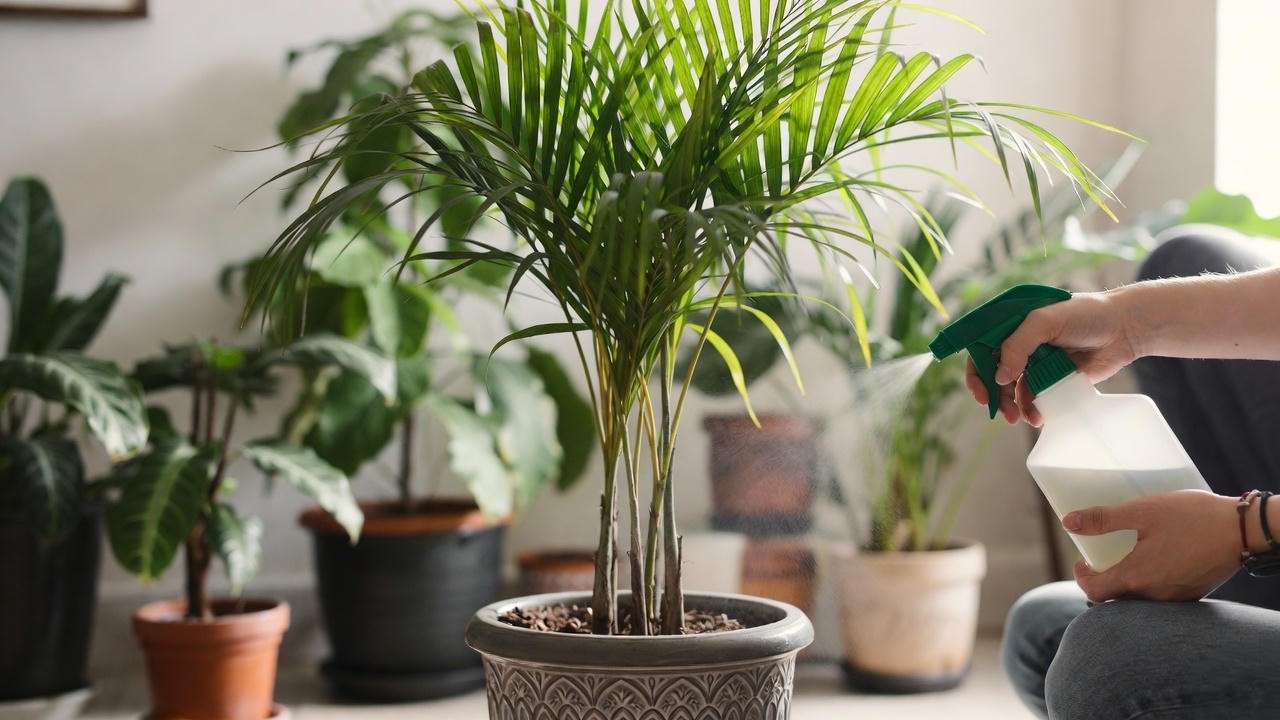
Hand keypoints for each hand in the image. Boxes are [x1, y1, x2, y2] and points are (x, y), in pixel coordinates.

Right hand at [964, 290, 1139, 424]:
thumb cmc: (1087, 314)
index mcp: (1013, 324)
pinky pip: (1034, 398)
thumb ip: (1018, 345)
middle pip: (993, 373)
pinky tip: (1037, 416)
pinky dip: (1032, 409)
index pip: (981, 347)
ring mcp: (1036, 363)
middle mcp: (1020, 344)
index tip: (983, 392)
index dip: (977, 371)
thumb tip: (998, 378)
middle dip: (994, 394)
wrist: (1126, 328)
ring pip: (1012, 389)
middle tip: (1000, 411)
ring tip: (1019, 418)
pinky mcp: (1053, 379)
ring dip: (1011, 405)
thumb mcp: (1046, 321)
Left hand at [1063, 490, 1240, 602]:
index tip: (1082, 562)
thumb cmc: (1192, 517)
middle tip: (1102, 559)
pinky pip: (1162, 596)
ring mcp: (1175, 598)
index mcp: (1137, 577)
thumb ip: (1104, 519)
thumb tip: (1069, 522)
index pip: (1095, 593)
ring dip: (1127, 583)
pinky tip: (1156, 561)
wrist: (1243, 530)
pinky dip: (1151, 583)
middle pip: (1116, 598)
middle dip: (1104, 580)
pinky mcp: (1192, 594)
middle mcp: (1155, 596)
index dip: (1083, 578)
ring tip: (1129, 557)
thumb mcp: (1143, 511)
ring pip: (1140, 599)